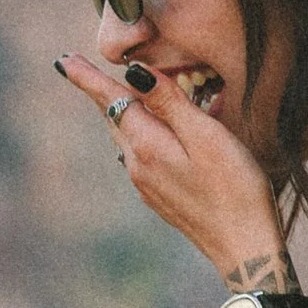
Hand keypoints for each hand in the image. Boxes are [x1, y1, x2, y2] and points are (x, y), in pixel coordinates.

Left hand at [55, 49, 283, 280]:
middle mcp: (138, 166)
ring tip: (112, 92)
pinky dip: (140, 132)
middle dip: (97, 91)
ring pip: (126, 136)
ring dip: (119, 111)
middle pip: (113, 117)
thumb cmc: (235, 189)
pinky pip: (142, 154)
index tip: (62, 60)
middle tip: (74, 67)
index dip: (87, 77)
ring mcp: (147, 185)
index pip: (111, 101)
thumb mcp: (205, 136)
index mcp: (147, 146)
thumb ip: (169, 103)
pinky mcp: (161, 196)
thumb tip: (133, 72)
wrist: (244, 247)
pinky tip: (152, 130)